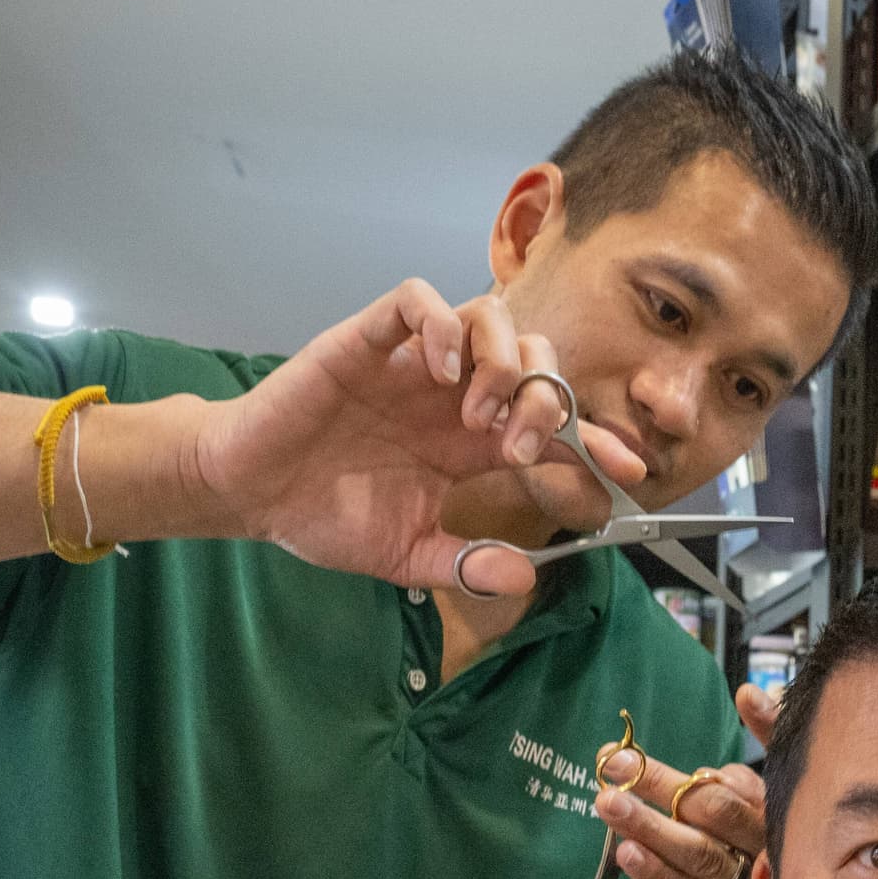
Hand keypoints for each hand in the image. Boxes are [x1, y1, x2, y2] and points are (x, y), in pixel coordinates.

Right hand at [185, 279, 641, 594]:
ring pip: (488, 316)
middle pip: (535, 359)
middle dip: (549, 398)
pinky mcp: (367, 340)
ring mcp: (412, 362)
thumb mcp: (405, 557)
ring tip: (480, 414)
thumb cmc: (325, 515)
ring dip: (503, 361)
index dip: (595, 441)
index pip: (552, 427)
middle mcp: (452, 394)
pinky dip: (440, 324)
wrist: (250, 493)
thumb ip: (462, 566)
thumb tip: (523, 580)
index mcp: (469, 442)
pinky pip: (416, 298)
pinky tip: (439, 371)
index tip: (627, 470)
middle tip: (524, 447)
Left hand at [596, 680, 781, 878]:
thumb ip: (743, 787)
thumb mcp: (760, 839)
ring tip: (606, 802)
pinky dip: (658, 876)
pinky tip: (626, 855)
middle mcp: (776, 855)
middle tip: (617, 761)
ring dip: (649, 825)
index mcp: (784, 822)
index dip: (767, 730)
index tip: (747, 698)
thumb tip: (733, 724)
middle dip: (665, 782)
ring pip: (701, 853)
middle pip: (720, 810)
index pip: (776, 769)